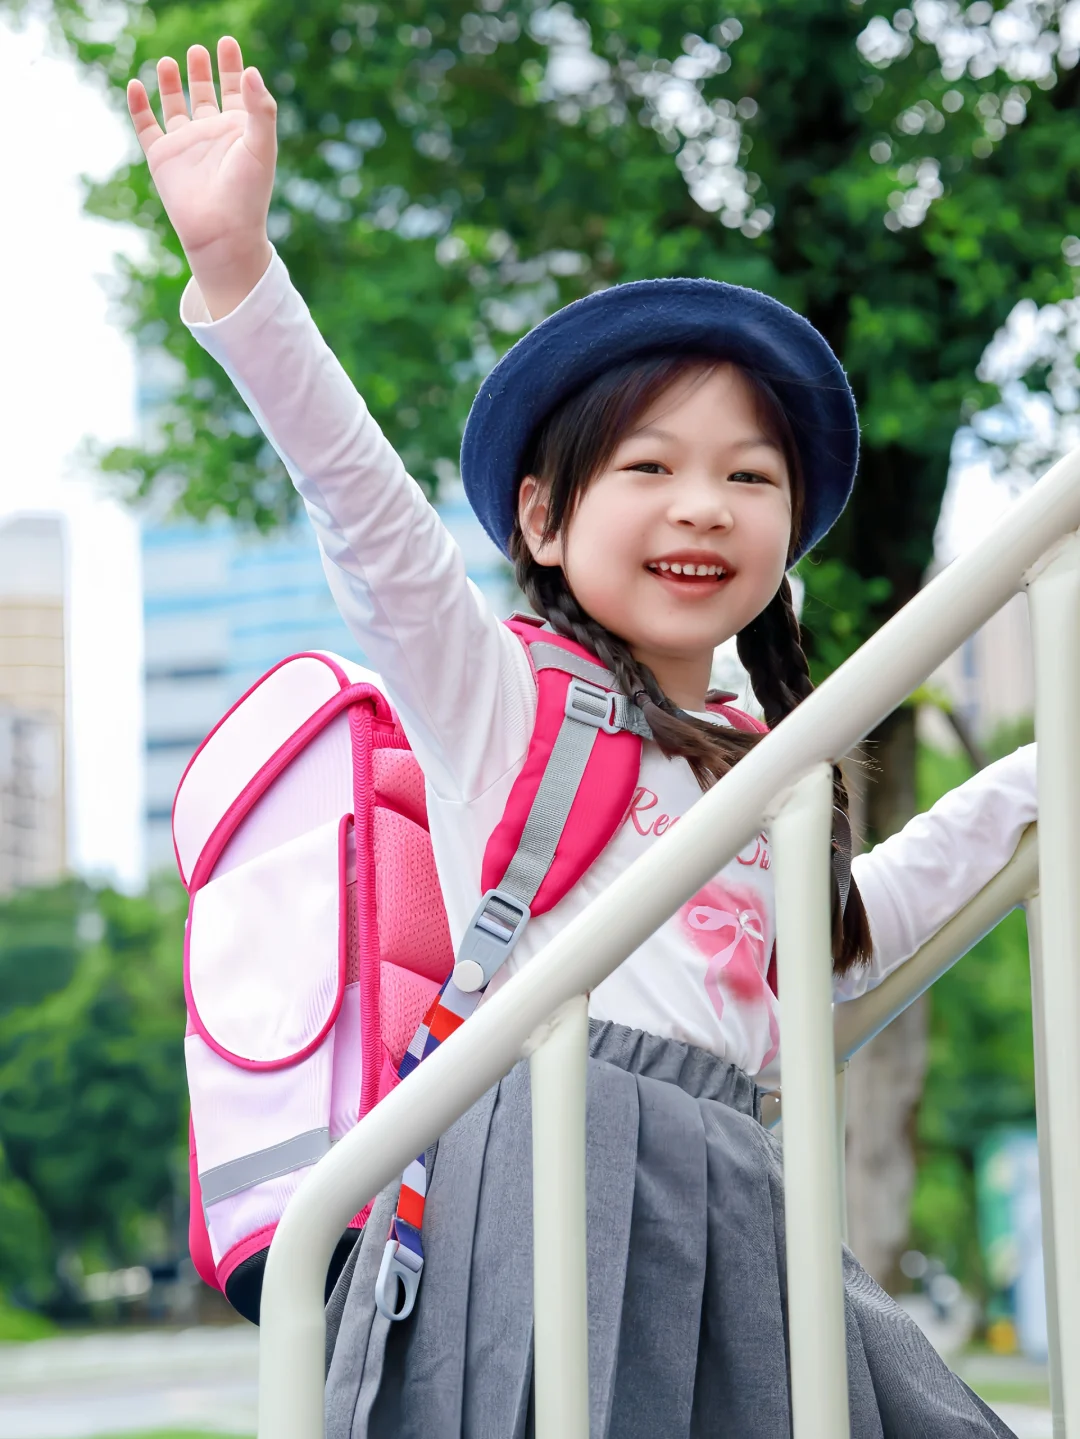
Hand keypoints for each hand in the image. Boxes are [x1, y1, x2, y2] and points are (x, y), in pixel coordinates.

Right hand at [127, 36, 275, 318]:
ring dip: (172, 83)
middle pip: (204, 94)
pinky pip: (146, 125)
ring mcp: (185, 145)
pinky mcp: (161, 157)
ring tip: (171, 61)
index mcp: (237, 131)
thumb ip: (260, 108)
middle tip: (199, 50)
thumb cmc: (247, 194)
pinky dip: (139, 105)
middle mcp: (211, 135)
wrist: (222, 233)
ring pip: (175, 105)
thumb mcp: (261, 146)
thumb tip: (252, 71)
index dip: (232, 66)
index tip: (228, 42)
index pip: (235, 90)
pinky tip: (136, 85)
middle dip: (202, 71)